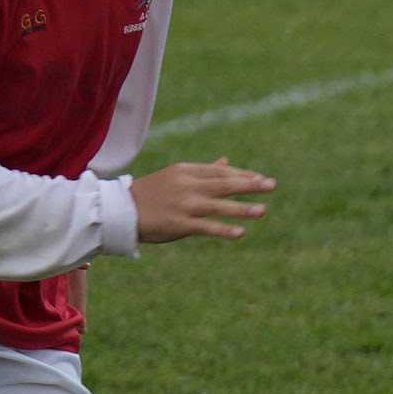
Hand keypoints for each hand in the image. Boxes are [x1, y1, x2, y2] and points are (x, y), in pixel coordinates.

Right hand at [128, 160, 275, 242]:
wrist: (120, 210)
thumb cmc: (152, 193)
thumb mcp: (176, 176)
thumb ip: (204, 171)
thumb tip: (226, 161)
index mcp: (185, 171)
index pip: (220, 171)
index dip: (242, 175)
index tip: (261, 179)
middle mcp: (186, 185)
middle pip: (223, 184)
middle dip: (249, 185)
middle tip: (272, 185)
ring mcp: (183, 205)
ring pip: (217, 205)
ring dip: (241, 208)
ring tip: (263, 211)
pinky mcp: (178, 223)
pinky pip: (205, 227)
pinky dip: (223, 229)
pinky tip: (241, 232)